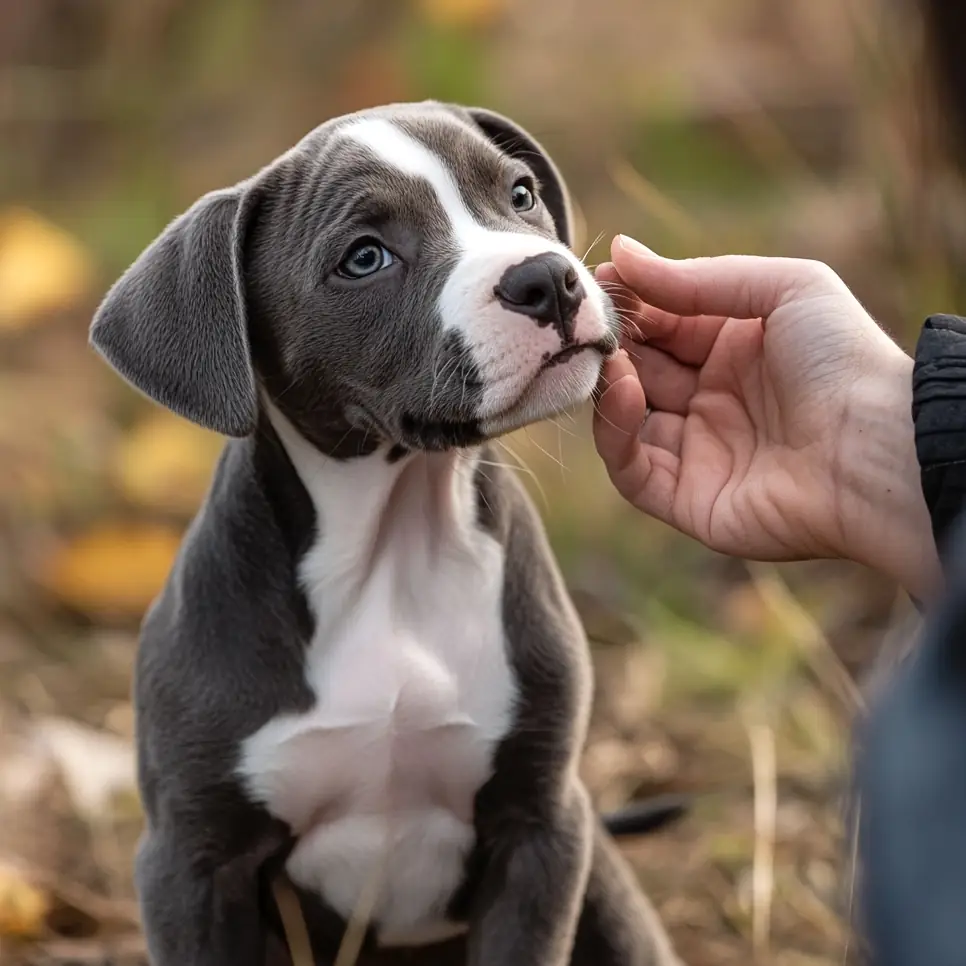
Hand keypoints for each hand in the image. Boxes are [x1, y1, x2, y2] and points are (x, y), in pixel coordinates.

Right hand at [593, 236, 941, 601]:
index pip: (663, 325)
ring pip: (626, 419)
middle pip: (639, 369)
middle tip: (588, 321)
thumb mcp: (784, 287)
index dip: (632, 304)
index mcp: (735, 352)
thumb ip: (696, 276)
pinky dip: (615, 433)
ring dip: (608, 384)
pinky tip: (622, 390)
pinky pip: (631, 470)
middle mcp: (712, 402)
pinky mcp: (686, 499)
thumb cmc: (842, 360)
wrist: (875, 449)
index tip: (601, 280)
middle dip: (613, 343)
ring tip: (608, 356)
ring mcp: (697, 452)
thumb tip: (620, 251)